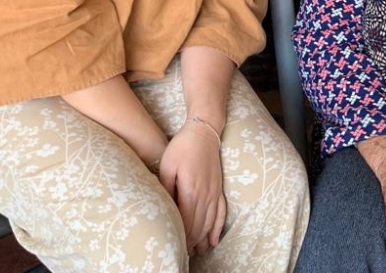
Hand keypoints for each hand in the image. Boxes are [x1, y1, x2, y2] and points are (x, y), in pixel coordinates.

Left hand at [159, 118, 226, 255]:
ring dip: (202, 239)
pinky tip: (214, 241)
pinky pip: (221, 213)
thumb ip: (166, 189)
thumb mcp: (167, 166)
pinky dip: (217, 229)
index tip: (173, 246)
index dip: (180, 237)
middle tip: (182, 253)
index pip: (186, 222)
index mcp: (191, 191)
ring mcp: (215, 192)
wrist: (203, 132)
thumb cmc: (182, 147)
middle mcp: (205, 195)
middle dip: (190, 242)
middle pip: (198, 226)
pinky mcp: (219, 189)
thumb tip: (165, 209)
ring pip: (209, 223)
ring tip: (195, 251)